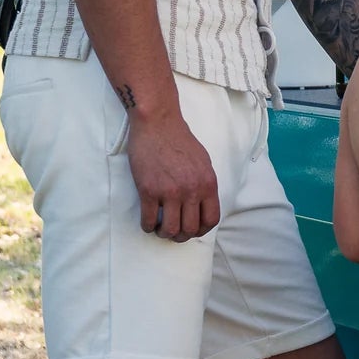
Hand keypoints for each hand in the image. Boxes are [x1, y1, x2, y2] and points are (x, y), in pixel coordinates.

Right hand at [126, 109, 221, 240]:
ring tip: (159, 228)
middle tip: (172, 231)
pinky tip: (147, 222)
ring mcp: (170, 192)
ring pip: (170, 229)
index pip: (211, 220)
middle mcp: (191, 190)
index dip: (201, 230)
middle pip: (190, 229)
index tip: (192, 230)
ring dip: (164, 233)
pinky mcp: (149, 190)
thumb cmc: (179, 139)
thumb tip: (201, 204)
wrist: (158, 123)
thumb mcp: (203, 162)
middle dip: (181, 235)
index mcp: (207, 183)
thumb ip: (204, 184)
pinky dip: (147, 226)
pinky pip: (149, 220)